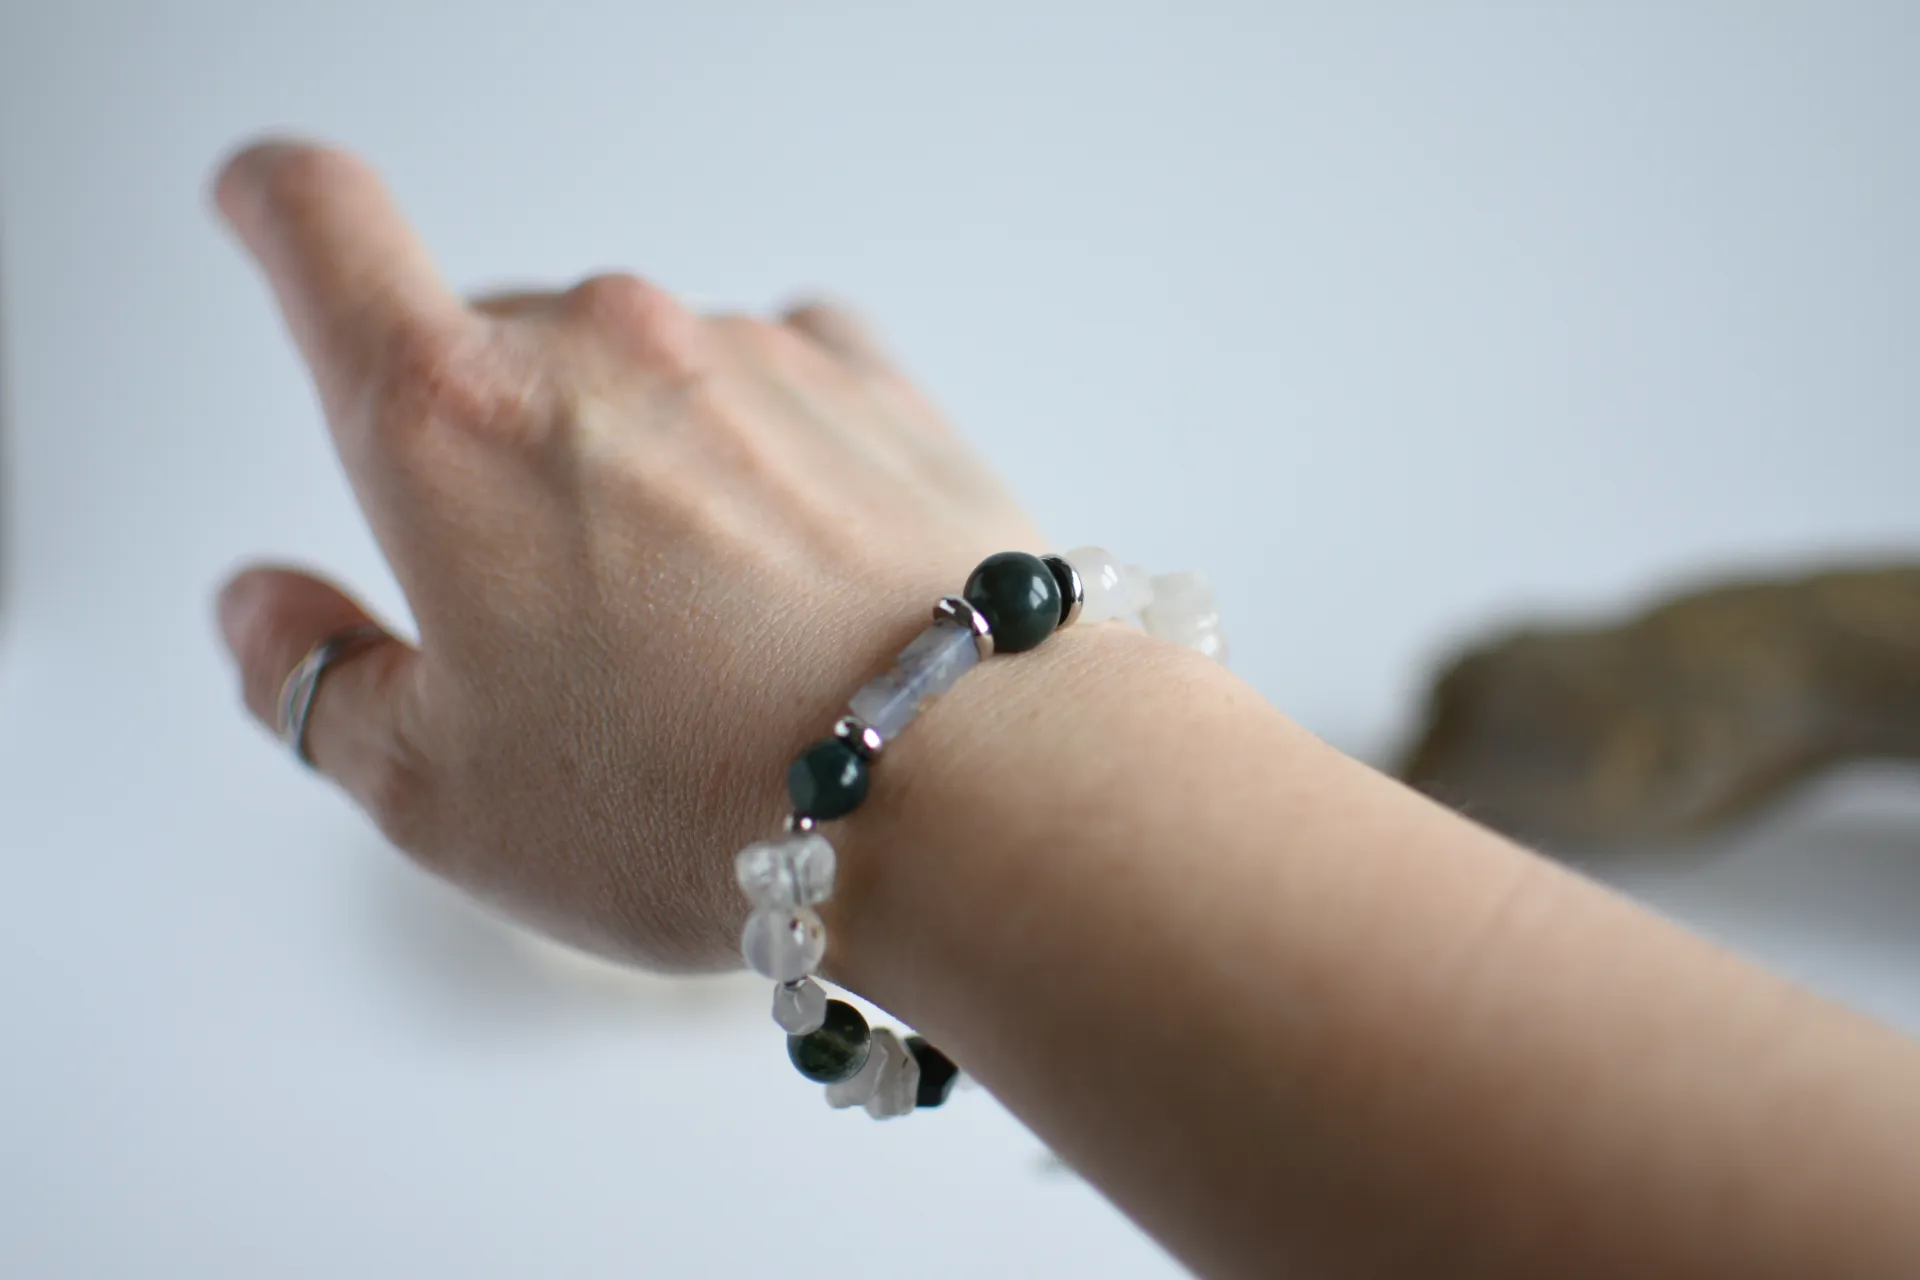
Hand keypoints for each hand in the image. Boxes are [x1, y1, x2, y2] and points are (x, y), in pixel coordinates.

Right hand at [213, 140, 1042, 970]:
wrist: (976, 788)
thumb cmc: (701, 804)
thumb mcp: (439, 796)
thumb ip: (315, 682)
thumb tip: (265, 608)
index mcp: (451, 422)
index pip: (318, 227)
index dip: (272, 205)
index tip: (266, 210)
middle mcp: (601, 346)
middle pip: (491, 345)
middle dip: (489, 455)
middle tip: (547, 620)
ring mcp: (749, 354)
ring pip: (639, 375)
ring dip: (637, 467)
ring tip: (698, 636)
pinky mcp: (874, 386)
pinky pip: (774, 380)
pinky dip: (755, 447)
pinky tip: (784, 559)